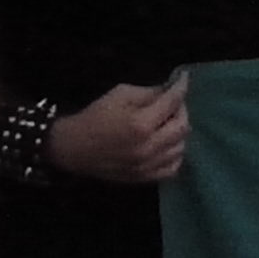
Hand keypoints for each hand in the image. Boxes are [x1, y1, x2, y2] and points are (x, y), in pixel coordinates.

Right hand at [46, 78, 188, 183]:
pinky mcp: (144, 178)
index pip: (172, 102)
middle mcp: (148, 148)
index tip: (184, 79)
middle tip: (174, 102)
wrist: (75, 148)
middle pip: (182, 127)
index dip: (181, 87)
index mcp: (141, 124)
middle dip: (181, 109)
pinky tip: (167, 144)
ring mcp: (147, 166)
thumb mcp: (120, 94)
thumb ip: (148, 92)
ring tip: (169, 122)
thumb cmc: (96, 117)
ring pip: (180, 148)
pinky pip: (172, 168)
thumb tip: (169, 91)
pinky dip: (175, 154)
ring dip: (179, 132)